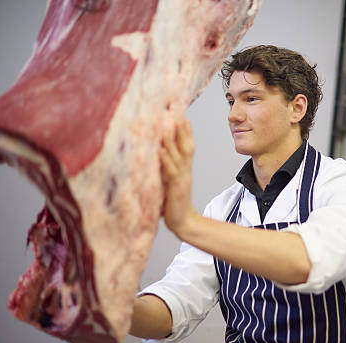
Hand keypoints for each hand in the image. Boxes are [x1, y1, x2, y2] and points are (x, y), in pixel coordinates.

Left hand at [160, 120, 196, 237]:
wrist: (184, 222)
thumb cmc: (174, 205)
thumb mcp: (169, 184)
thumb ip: (166, 172)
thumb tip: (157, 159)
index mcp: (183, 171)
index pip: (187, 149)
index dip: (186, 134)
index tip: (184, 118)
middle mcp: (184, 172)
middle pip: (186, 148)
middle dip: (184, 132)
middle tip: (181, 116)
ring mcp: (181, 179)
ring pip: (179, 156)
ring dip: (174, 141)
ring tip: (169, 126)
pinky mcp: (175, 188)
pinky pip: (170, 171)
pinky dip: (166, 160)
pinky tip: (161, 150)